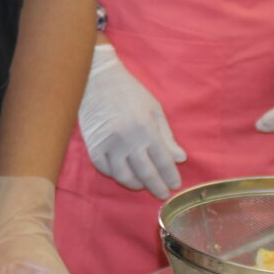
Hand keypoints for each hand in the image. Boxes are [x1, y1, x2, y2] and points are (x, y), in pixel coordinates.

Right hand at [78, 42, 183, 198]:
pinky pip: (105, 169)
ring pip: (124, 175)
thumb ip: (167, 136)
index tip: (175, 185)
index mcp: (146, 128)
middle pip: (145, 173)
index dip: (170, 176)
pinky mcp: (93, 146)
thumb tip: (179, 158)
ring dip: (136, 184)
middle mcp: (127, 139)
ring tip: (143, 185)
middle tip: (163, 194)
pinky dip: (115, 175)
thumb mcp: (154, 109)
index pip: (163, 161)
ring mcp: (108, 144)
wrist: (97, 79)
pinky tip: (123, 173)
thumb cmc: (130, 92)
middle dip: (157, 186)